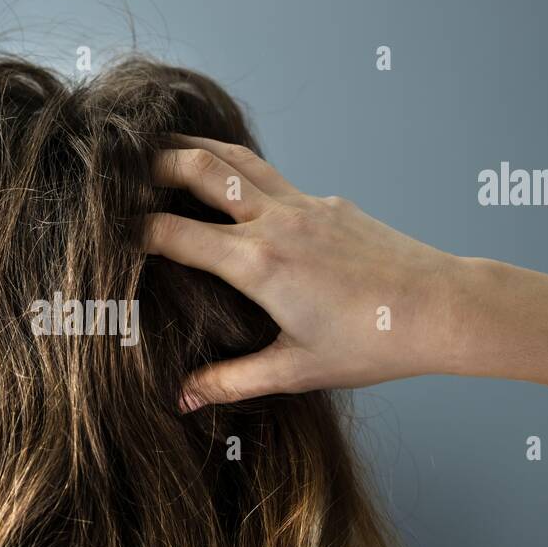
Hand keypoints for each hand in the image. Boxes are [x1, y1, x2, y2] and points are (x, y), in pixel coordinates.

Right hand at [143, 135, 463, 408]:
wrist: (442, 308)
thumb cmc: (371, 343)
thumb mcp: (295, 371)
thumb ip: (231, 380)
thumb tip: (181, 399)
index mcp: (259, 265)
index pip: (173, 234)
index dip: (130, 230)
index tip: (105, 231)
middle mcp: (276, 222)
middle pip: (199, 169)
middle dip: (152, 161)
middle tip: (117, 164)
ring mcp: (304, 204)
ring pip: (236, 158)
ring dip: (193, 147)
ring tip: (161, 147)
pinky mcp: (327, 202)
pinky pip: (270, 175)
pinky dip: (237, 170)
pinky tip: (229, 184)